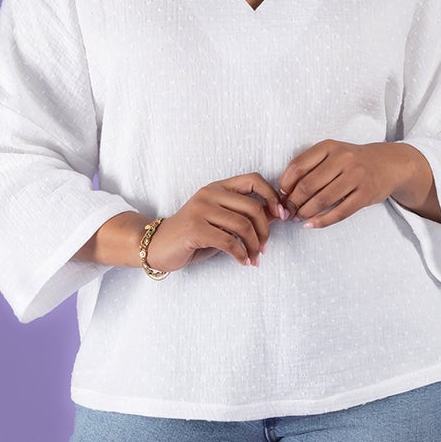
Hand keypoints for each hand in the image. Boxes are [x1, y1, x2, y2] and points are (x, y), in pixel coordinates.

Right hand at [146, 171, 285, 270]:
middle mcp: (209, 194)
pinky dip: (241, 255)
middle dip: (265, 231)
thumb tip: (278, 214)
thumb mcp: (222, 222)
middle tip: (265, 248)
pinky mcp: (195, 229)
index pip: (253, 179)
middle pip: (253, 207)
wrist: (158, 246)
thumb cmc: (193, 236)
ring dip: (254, 247)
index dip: (272, 196)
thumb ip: (245, 216)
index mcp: (218, 187)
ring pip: (243, 226)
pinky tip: (243, 262)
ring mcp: (201, 210)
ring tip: (255, 258)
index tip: (282, 215)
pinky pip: (229, 242)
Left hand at [277, 140, 428, 227]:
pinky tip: (311, 225)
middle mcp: (343, 159)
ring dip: (305, 213)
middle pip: (308, 186)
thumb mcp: (332, 154)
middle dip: (293, 202)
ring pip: (322, 200)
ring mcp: (356, 177)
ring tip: (298, 218)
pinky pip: (339, 212)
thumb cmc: (352, 161)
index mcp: (329, 146)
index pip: (298, 166)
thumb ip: (310, 167)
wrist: (388, 164)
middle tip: (288, 211)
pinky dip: (322, 221)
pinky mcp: (365, 195)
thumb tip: (284, 192)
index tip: (282, 195)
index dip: (285, 184)